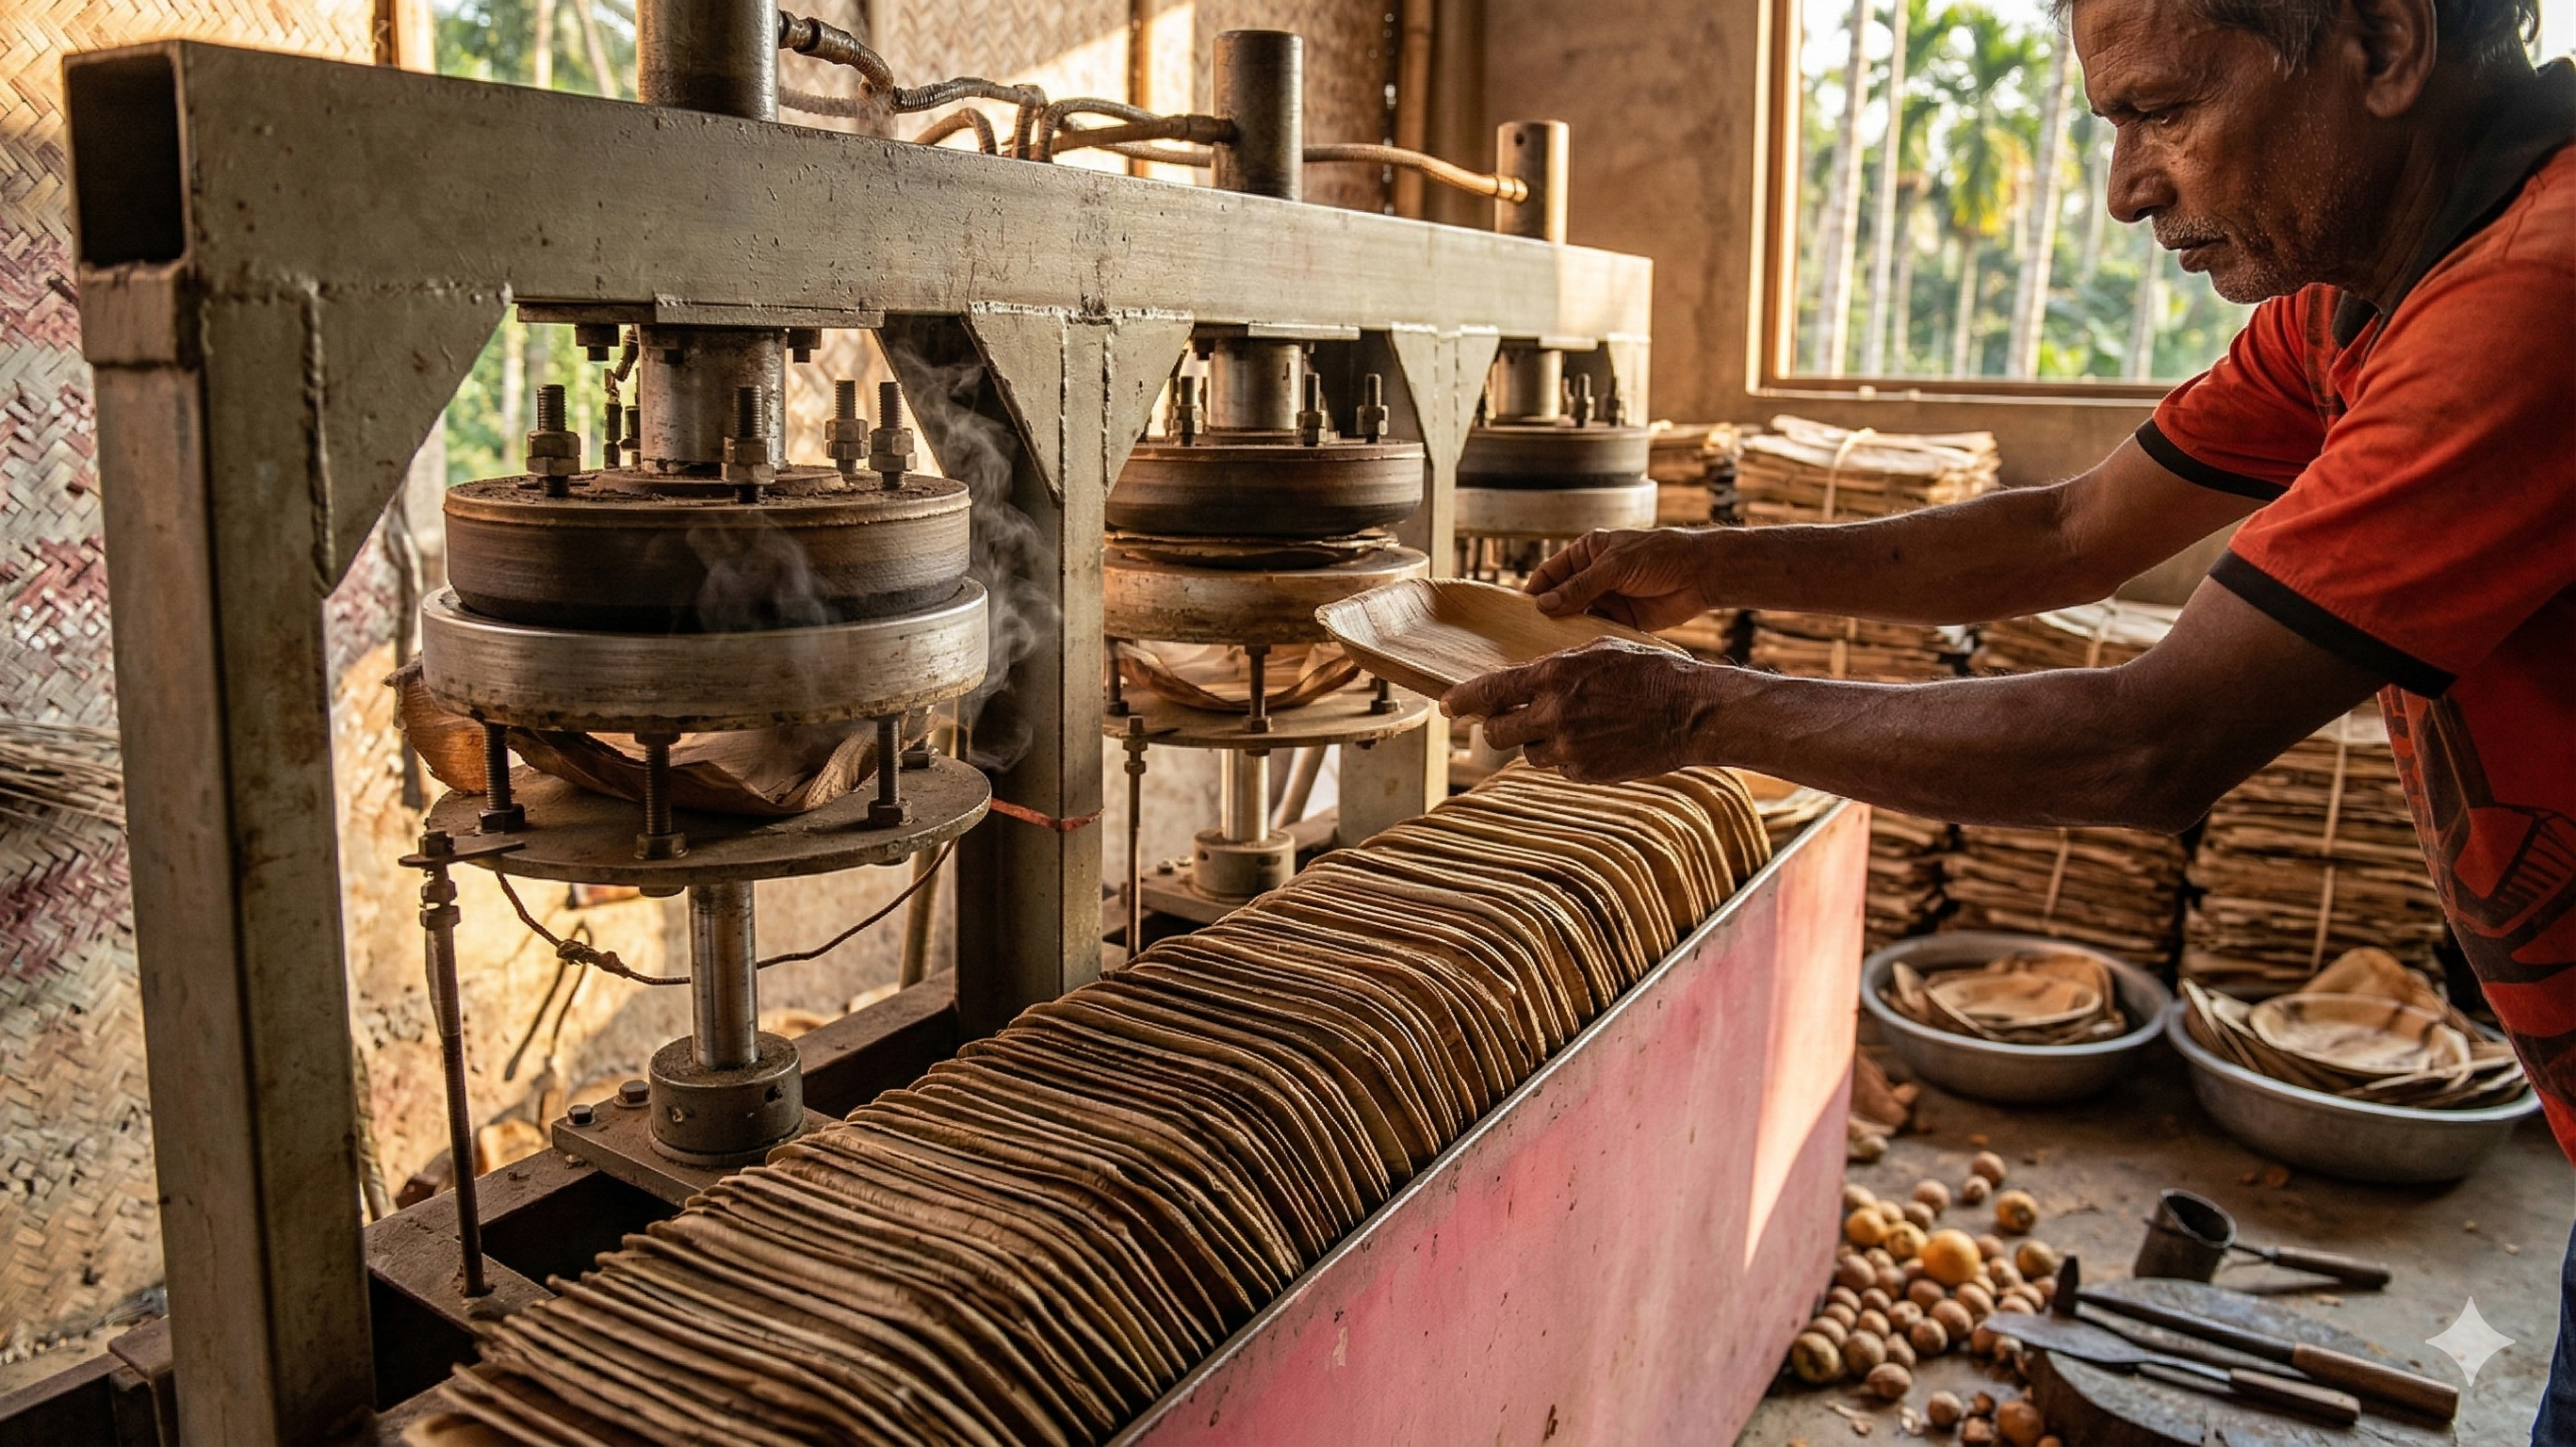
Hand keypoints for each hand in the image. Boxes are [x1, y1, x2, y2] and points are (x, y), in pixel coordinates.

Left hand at [1442, 639, 1725, 782]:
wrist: (1689, 712)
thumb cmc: (1648, 672)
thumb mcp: (1598, 650)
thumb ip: (1555, 666)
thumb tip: (1525, 677)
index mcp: (1553, 676)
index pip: (1488, 692)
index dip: (1461, 701)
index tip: (1446, 706)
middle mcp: (1553, 714)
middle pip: (1497, 731)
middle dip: (1497, 726)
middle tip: (1508, 720)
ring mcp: (1568, 748)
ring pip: (1527, 752)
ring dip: (1537, 742)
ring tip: (1573, 725)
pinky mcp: (1585, 773)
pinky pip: (1559, 767)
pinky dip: (1567, 757)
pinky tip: (1595, 740)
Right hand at [1525, 528, 1717, 630]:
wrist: (1699, 574)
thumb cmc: (1658, 556)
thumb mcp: (1614, 567)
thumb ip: (1579, 587)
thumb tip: (1544, 605)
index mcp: (1586, 553)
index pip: (1549, 573)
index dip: (1534, 591)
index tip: (1518, 613)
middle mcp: (1592, 577)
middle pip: (1560, 599)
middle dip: (1547, 615)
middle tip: (1527, 637)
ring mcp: (1606, 599)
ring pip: (1576, 618)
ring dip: (1565, 631)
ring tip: (1548, 649)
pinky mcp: (1621, 621)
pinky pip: (1597, 631)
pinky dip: (1587, 641)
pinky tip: (1575, 653)